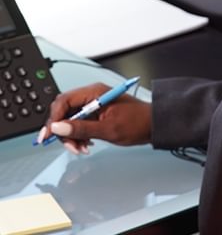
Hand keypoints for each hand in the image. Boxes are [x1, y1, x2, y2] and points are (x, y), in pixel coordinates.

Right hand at [37, 82, 151, 154]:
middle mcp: (92, 95)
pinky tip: (87, 144)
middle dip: (63, 130)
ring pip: (71, 119)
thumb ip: (81, 128)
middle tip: (70, 146)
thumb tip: (58, 127)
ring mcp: (94, 103)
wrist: (154, 125)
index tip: (49, 135)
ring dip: (72, 135)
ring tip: (82, 148)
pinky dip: (79, 135)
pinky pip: (80, 123)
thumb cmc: (137, 122)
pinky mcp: (96, 112)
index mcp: (94, 92)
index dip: (53, 118)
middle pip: (65, 110)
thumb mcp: (108, 129)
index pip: (64, 101)